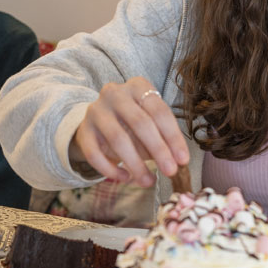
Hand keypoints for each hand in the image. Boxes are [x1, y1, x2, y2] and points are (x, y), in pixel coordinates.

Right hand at [70, 76, 189, 186]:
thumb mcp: (151, 123)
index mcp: (138, 86)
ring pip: (118, 139)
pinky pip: (96, 154)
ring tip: (149, 181)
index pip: (159, 111)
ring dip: (136, 164)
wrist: (98, 122)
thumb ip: (164, 138)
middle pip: (140, 123)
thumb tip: (179, 161)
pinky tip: (125, 178)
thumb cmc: (133, 123)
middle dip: (158, 150)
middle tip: (170, 171)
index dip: (173, 137)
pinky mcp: (83, 131)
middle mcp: (115, 93)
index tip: (183, 160)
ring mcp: (96, 111)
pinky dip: (111, 170)